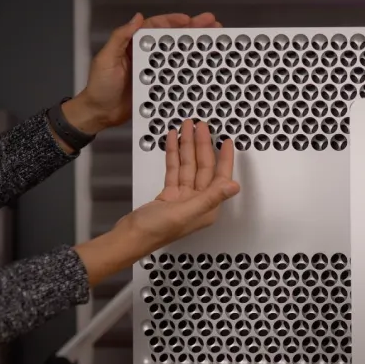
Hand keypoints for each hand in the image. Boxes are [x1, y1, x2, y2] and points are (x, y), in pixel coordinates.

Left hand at [62, 12, 221, 133]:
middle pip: (172, 40)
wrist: (100, 114)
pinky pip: (176, 76)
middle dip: (191, 31)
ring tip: (213, 43)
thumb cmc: (99, 86)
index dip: (173, 21)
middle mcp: (146, 56)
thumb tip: (137, 17)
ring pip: (177, 57)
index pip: (156, 27)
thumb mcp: (106, 58)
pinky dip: (189, 72)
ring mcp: (153, 72)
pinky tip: (203, 69)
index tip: (189, 19)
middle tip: (212, 24)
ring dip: (194, 49)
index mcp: (133, 45)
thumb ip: (120, 37)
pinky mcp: (158, 87)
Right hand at [118, 119, 239, 248]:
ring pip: (188, 165)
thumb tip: (234, 187)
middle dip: (202, 145)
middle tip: (200, 126)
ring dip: (187, 146)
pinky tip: (173, 140)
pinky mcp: (169, 193)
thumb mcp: (186, 212)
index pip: (220, 177)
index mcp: (207, 207)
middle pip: (203, 167)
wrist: (129, 238)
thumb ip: (211, 198)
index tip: (227, 140)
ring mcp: (183, 197)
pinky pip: (175, 170)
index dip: (225, 158)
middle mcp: (198, 201)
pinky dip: (174, 154)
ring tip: (186, 127)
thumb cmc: (155, 231)